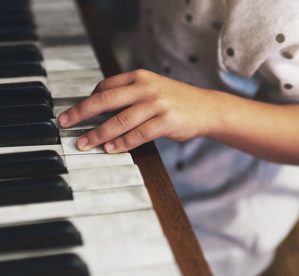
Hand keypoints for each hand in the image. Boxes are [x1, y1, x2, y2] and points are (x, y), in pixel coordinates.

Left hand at [58, 69, 220, 152]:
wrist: (207, 108)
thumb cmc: (176, 100)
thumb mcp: (153, 89)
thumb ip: (130, 94)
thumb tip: (103, 108)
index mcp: (139, 77)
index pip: (105, 86)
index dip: (87, 100)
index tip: (76, 113)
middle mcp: (145, 87)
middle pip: (106, 99)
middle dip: (81, 112)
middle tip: (65, 123)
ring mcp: (156, 103)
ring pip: (119, 120)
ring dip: (98, 133)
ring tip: (84, 144)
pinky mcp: (166, 121)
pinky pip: (138, 134)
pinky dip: (122, 143)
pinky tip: (111, 149)